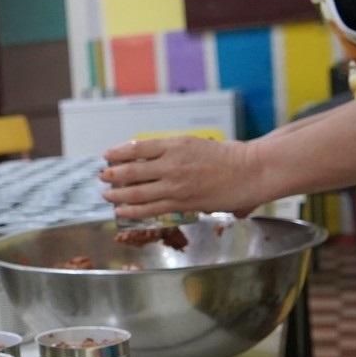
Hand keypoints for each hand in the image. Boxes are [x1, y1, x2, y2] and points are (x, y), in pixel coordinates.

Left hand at [100, 136, 266, 217]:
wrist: (252, 170)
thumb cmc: (231, 157)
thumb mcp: (197, 145)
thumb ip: (175, 153)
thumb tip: (155, 161)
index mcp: (175, 144)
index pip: (136, 147)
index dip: (118, 152)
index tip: (107, 155)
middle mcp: (171, 163)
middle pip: (131, 170)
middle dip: (112, 174)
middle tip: (103, 176)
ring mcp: (175, 184)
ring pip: (136, 191)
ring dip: (118, 195)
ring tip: (107, 196)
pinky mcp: (182, 202)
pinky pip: (150, 208)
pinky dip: (132, 210)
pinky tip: (121, 212)